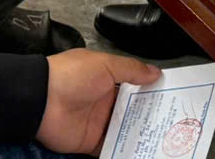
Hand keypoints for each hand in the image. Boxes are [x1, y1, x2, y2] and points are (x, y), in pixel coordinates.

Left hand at [36, 49, 160, 153]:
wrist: (42, 100)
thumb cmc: (70, 75)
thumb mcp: (105, 64)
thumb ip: (132, 69)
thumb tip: (155, 72)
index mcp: (107, 79)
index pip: (134, 86)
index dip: (150, 91)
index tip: (171, 97)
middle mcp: (104, 101)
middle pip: (132, 111)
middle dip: (149, 116)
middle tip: (172, 121)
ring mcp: (98, 122)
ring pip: (124, 130)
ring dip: (139, 134)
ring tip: (163, 139)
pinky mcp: (91, 141)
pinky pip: (110, 148)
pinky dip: (123, 150)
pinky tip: (140, 150)